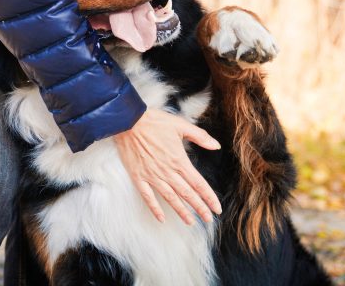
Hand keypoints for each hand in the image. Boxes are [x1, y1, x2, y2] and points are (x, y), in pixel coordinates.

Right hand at [114, 108, 222, 224]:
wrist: (128, 122)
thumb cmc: (155, 122)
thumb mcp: (181, 125)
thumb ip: (200, 136)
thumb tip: (217, 145)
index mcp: (179, 160)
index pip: (198, 183)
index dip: (209, 197)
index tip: (217, 208)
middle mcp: (167, 171)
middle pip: (187, 194)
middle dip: (199, 208)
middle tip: (208, 219)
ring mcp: (152, 176)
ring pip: (170, 198)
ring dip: (181, 211)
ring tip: (190, 222)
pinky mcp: (139, 177)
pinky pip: (148, 196)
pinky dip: (155, 208)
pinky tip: (162, 218)